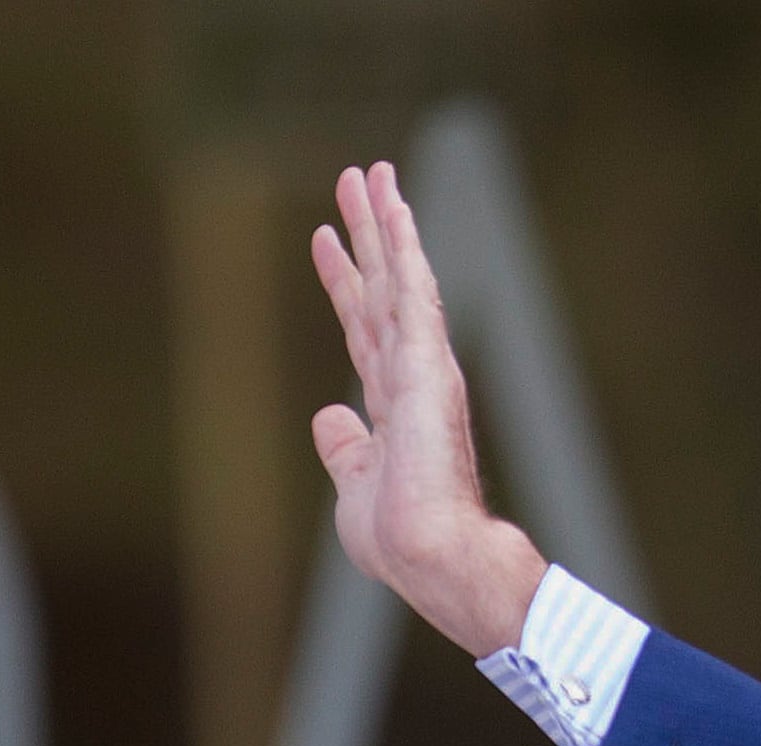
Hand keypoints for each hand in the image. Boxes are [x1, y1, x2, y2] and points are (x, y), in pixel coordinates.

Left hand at [310, 160, 546, 655]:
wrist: (434, 556)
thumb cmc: (401, 541)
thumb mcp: (354, 489)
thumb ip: (345, 449)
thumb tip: (328, 416)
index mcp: (393, 408)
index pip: (363, 331)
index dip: (344, 284)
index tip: (326, 240)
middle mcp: (411, 378)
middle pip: (380, 291)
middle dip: (366, 237)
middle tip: (353, 181)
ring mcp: (423, 368)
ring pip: (398, 279)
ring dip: (385, 224)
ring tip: (370, 174)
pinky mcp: (430, 364)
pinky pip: (414, 291)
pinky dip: (404, 247)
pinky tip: (395, 207)